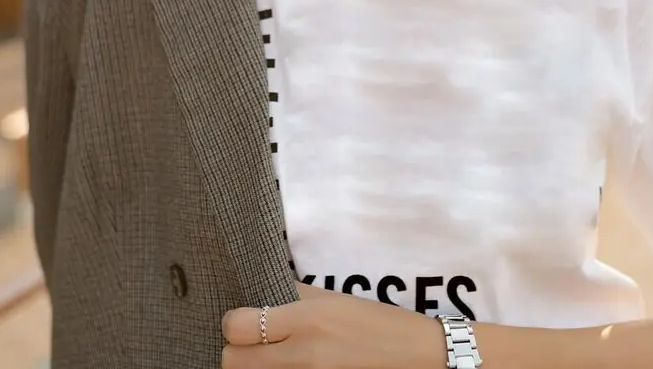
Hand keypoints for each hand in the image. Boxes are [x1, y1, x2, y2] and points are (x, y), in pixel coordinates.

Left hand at [222, 284, 445, 367]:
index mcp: (307, 320)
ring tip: (269, 358)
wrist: (420, 359)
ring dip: (253, 367)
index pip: (237, 326)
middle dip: (236, 351)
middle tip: (252, 344)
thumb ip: (296, 294)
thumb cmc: (380, 325)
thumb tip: (261, 291)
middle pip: (232, 362)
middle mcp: (303, 355)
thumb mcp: (337, 299)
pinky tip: (286, 367)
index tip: (243, 320)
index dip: (234, 322)